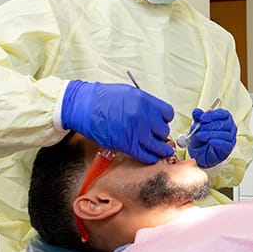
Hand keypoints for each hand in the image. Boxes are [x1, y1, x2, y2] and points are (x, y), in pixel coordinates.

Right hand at [60, 80, 174, 162]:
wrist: (84, 107)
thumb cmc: (104, 98)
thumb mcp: (130, 93)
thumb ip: (145, 104)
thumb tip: (155, 115)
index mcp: (145, 101)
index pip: (168, 114)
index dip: (165, 119)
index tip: (162, 122)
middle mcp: (142, 117)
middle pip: (163, 130)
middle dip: (161, 133)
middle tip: (157, 134)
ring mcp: (135, 131)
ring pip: (157, 145)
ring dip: (161, 149)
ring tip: (163, 151)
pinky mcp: (125, 144)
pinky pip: (144, 155)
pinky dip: (150, 157)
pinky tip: (152, 156)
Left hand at [188, 108, 236, 167]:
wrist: (199, 154)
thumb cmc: (200, 139)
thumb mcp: (197, 127)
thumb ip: (198, 119)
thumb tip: (196, 111)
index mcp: (224, 119)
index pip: (223, 114)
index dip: (213, 115)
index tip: (202, 118)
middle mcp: (230, 128)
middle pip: (225, 124)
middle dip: (210, 126)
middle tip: (199, 129)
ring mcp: (230, 139)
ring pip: (225, 134)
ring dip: (211, 134)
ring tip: (200, 136)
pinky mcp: (228, 149)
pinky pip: (227, 145)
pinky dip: (218, 143)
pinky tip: (210, 142)